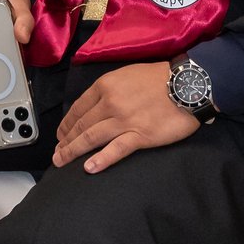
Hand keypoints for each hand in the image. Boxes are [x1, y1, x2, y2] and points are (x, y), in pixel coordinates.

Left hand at [52, 62, 199, 172]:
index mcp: (105, 86)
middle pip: (81, 125)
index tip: (61, 134)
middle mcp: (110, 103)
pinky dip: (101, 160)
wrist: (187, 84)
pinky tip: (88, 168)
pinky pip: (116, 150)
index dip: (66, 123)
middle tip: (57, 153)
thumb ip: (109, 89)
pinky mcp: (140, 136)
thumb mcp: (126, 74)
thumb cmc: (158, 77)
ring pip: (91, 138)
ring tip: (61, 162)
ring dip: (73, 151)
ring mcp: (124, 120)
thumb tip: (95, 104)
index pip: (78, 108)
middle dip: (65, 140)